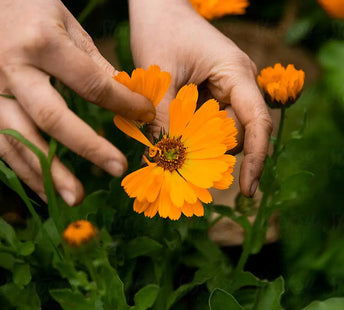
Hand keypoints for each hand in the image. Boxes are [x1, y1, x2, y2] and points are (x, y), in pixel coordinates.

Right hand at [0, 0, 155, 205]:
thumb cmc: (31, 8)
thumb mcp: (69, 23)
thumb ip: (94, 63)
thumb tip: (125, 99)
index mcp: (41, 42)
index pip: (88, 83)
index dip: (120, 103)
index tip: (144, 116)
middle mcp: (12, 69)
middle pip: (52, 118)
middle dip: (87, 147)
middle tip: (116, 169)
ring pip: (21, 140)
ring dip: (49, 174)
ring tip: (76, 197)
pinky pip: (2, 145)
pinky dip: (24, 171)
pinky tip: (45, 190)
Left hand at [128, 0, 271, 196]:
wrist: (155, 8)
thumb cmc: (160, 30)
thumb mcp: (160, 75)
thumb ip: (166, 115)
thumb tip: (167, 157)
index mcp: (236, 75)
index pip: (256, 124)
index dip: (256, 159)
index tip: (248, 190)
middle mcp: (235, 85)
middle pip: (235, 134)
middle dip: (212, 155)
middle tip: (179, 168)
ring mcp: (220, 90)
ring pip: (217, 133)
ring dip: (195, 145)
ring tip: (166, 149)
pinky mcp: (204, 95)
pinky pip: (201, 123)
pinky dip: (186, 134)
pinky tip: (165, 138)